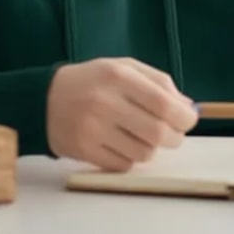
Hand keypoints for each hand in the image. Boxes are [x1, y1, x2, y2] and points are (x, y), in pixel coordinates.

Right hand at [46, 58, 197, 171]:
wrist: (44, 100)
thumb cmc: (93, 82)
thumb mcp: (124, 68)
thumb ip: (158, 83)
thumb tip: (188, 108)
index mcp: (118, 76)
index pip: (164, 104)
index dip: (185, 117)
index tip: (188, 120)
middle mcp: (105, 102)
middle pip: (158, 133)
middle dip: (174, 137)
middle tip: (172, 134)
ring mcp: (92, 129)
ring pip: (144, 153)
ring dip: (151, 148)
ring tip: (140, 136)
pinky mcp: (84, 151)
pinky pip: (124, 165)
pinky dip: (130, 158)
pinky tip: (120, 144)